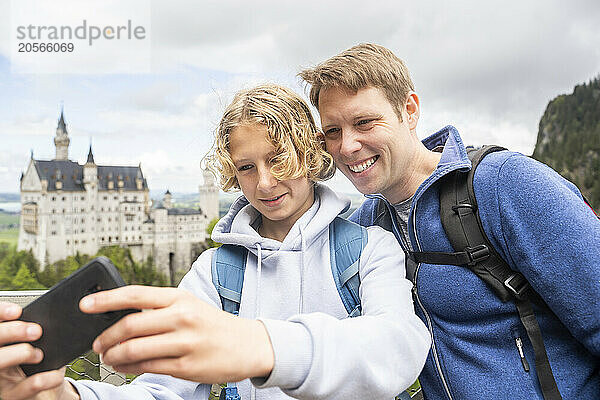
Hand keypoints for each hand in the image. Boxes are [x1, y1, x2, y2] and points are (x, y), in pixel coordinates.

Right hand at [0, 302, 75, 399]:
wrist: (45, 391)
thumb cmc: (40, 363)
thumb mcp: (38, 345)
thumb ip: (35, 332)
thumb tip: (52, 313)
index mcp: (2, 344)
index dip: (1, 313)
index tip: (17, 311)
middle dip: (12, 331)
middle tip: (36, 331)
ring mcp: (0, 379)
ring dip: (22, 353)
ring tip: (40, 354)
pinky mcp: (12, 395)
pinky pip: (27, 385)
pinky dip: (47, 377)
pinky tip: (57, 375)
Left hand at [80, 286, 273, 383]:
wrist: (247, 345)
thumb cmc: (212, 324)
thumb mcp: (189, 305)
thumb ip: (158, 308)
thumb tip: (120, 314)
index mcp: (179, 298)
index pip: (136, 294)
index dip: (106, 299)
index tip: (85, 304)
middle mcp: (182, 317)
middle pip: (130, 325)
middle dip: (105, 337)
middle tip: (97, 343)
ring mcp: (185, 343)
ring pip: (134, 350)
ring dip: (113, 356)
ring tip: (108, 358)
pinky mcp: (186, 366)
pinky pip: (147, 368)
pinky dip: (129, 369)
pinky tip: (125, 368)